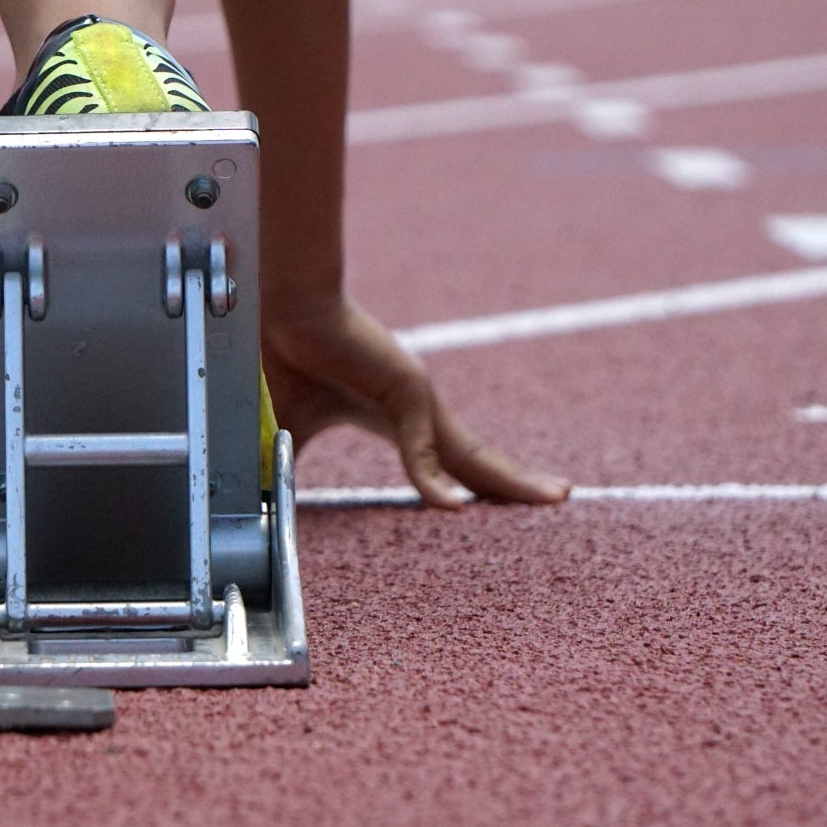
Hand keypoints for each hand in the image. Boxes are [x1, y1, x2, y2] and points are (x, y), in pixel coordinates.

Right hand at [263, 296, 569, 509]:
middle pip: (476, 459)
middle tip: (562, 497)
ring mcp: (417, 398)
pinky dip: (435, 479)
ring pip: (472, 454)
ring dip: (511, 481)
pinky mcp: (405, 389)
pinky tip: (454, 508)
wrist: (282, 315)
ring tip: (555, 497)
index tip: (493, 507)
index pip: (449, 461)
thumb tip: (264, 512)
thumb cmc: (285, 364)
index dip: (475, 485)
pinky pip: (422, 445)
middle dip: (517, 484)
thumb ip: (293, 471)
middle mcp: (417, 411)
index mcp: (397, 420)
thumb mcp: (293, 435)